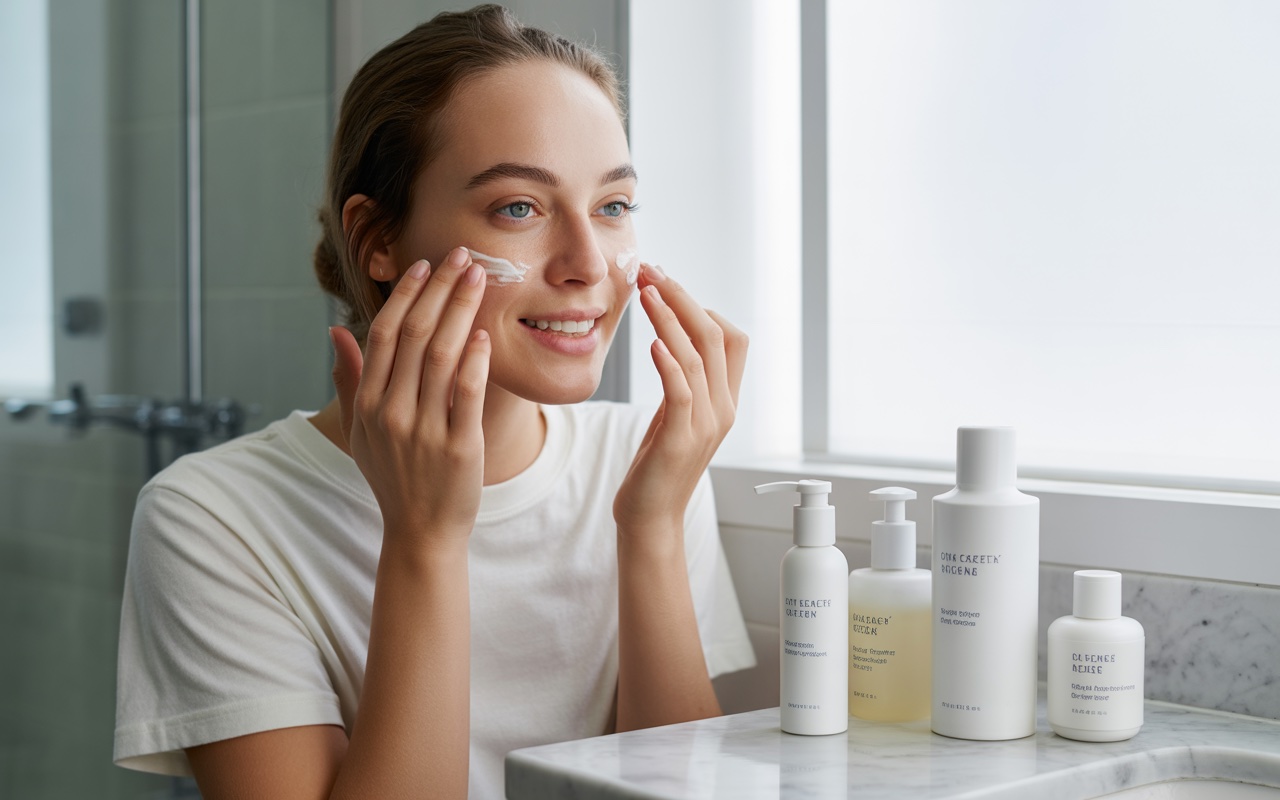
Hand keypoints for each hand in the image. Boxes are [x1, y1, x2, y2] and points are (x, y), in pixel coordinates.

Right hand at [330, 247, 491, 545]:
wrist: (420, 533)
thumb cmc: (393, 478)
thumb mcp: (360, 431)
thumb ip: (349, 380)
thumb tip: (335, 332)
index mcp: (368, 404)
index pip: (385, 334)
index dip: (404, 295)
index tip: (423, 265)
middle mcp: (391, 413)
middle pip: (416, 335)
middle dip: (439, 289)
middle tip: (461, 258)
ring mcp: (424, 430)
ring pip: (442, 356)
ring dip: (461, 310)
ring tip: (479, 280)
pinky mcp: (458, 448)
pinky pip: (467, 394)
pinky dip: (475, 360)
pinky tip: (484, 333)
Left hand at [613, 263, 747, 534]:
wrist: (650, 519)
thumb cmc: (656, 467)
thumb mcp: (675, 417)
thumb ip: (682, 383)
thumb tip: (670, 341)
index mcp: (725, 401)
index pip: (732, 338)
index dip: (701, 306)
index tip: (665, 285)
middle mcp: (723, 409)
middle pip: (716, 337)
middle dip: (683, 298)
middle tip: (652, 271)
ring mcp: (705, 426)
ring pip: (697, 358)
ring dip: (669, 319)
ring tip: (644, 292)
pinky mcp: (680, 441)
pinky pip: (681, 392)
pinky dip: (669, 363)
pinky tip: (651, 342)